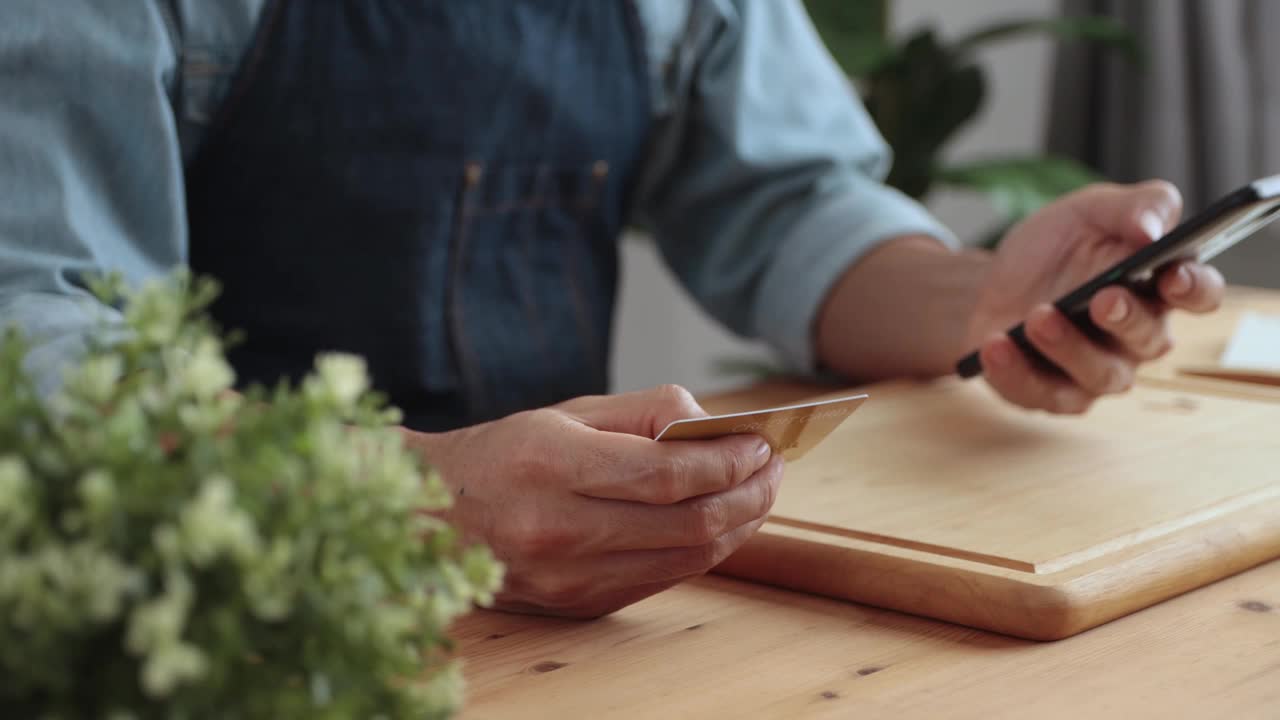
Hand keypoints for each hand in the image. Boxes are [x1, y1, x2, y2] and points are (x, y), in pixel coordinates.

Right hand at [404, 385, 781, 617]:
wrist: (434, 517)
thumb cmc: (506, 453)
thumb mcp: (568, 412)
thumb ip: (644, 412)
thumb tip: (713, 424)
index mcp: (552, 469)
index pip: (665, 475)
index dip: (725, 461)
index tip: (759, 444)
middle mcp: (559, 531)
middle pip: (686, 523)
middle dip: (747, 494)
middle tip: (773, 468)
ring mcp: (569, 579)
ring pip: (685, 559)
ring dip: (737, 526)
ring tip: (758, 493)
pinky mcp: (580, 605)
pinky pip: (662, 578)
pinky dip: (703, 551)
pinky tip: (720, 523)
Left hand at [969, 180, 1224, 412]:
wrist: (993, 281)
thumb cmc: (1057, 248)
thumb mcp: (1092, 210)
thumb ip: (1136, 206)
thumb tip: (1153, 228)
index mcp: (1158, 288)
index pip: (1199, 294)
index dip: (1194, 289)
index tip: (1174, 275)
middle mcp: (1137, 337)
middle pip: (1151, 340)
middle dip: (1128, 320)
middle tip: (1104, 297)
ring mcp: (1095, 370)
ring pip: (1100, 375)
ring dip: (1068, 347)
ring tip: (1037, 317)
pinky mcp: (1050, 392)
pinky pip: (1041, 393)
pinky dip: (1016, 372)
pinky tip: (996, 345)